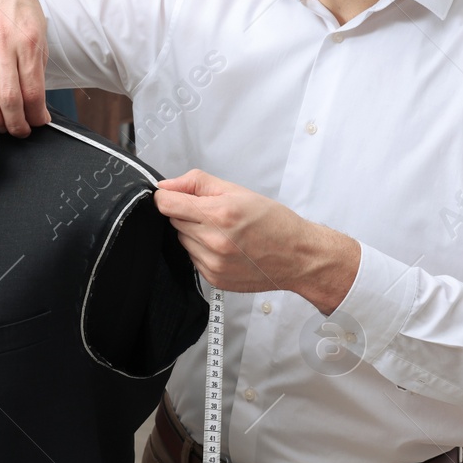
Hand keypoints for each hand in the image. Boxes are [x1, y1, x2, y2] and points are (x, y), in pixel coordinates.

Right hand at [0, 0, 51, 136]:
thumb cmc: (16, 4)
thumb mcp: (38, 30)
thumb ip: (36, 64)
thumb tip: (35, 100)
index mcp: (29, 41)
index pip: (33, 91)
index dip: (36, 116)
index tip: (37, 123)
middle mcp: (3, 43)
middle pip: (8, 97)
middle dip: (14, 123)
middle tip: (17, 131)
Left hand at [153, 169, 359, 311]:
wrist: (297, 256)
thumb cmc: (273, 222)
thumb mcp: (237, 191)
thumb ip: (197, 183)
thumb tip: (165, 186)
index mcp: (218, 214)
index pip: (166, 204)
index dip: (168, 196)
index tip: (175, 196)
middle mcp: (213, 242)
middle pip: (174, 221)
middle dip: (188, 214)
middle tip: (215, 214)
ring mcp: (212, 263)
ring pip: (183, 241)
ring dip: (195, 234)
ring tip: (224, 232)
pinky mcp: (214, 279)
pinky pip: (193, 259)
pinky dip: (203, 251)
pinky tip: (226, 248)